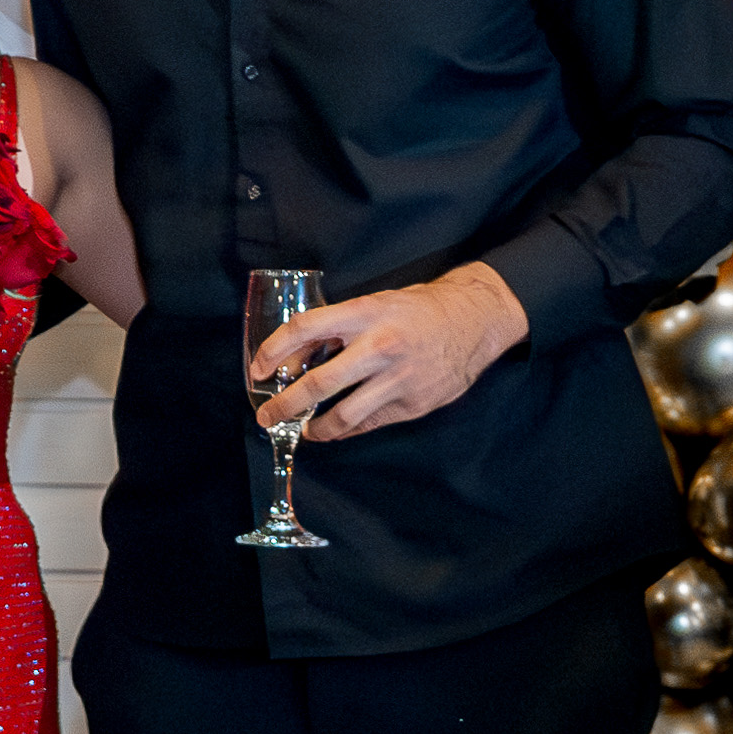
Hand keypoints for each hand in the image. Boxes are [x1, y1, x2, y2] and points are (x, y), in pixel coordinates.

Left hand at [252, 267, 527, 442]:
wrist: (475, 320)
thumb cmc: (418, 309)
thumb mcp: (376, 304)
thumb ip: (338, 329)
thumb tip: (295, 361)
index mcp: (365, 313)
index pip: (305, 328)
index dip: (274, 350)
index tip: (257, 369)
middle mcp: (379, 346)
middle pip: (318, 383)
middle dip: (284, 404)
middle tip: (267, 416)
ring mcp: (397, 379)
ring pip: (343, 415)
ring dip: (314, 427)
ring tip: (303, 429)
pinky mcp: (412, 403)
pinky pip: (368, 424)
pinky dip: (346, 429)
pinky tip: (336, 428)